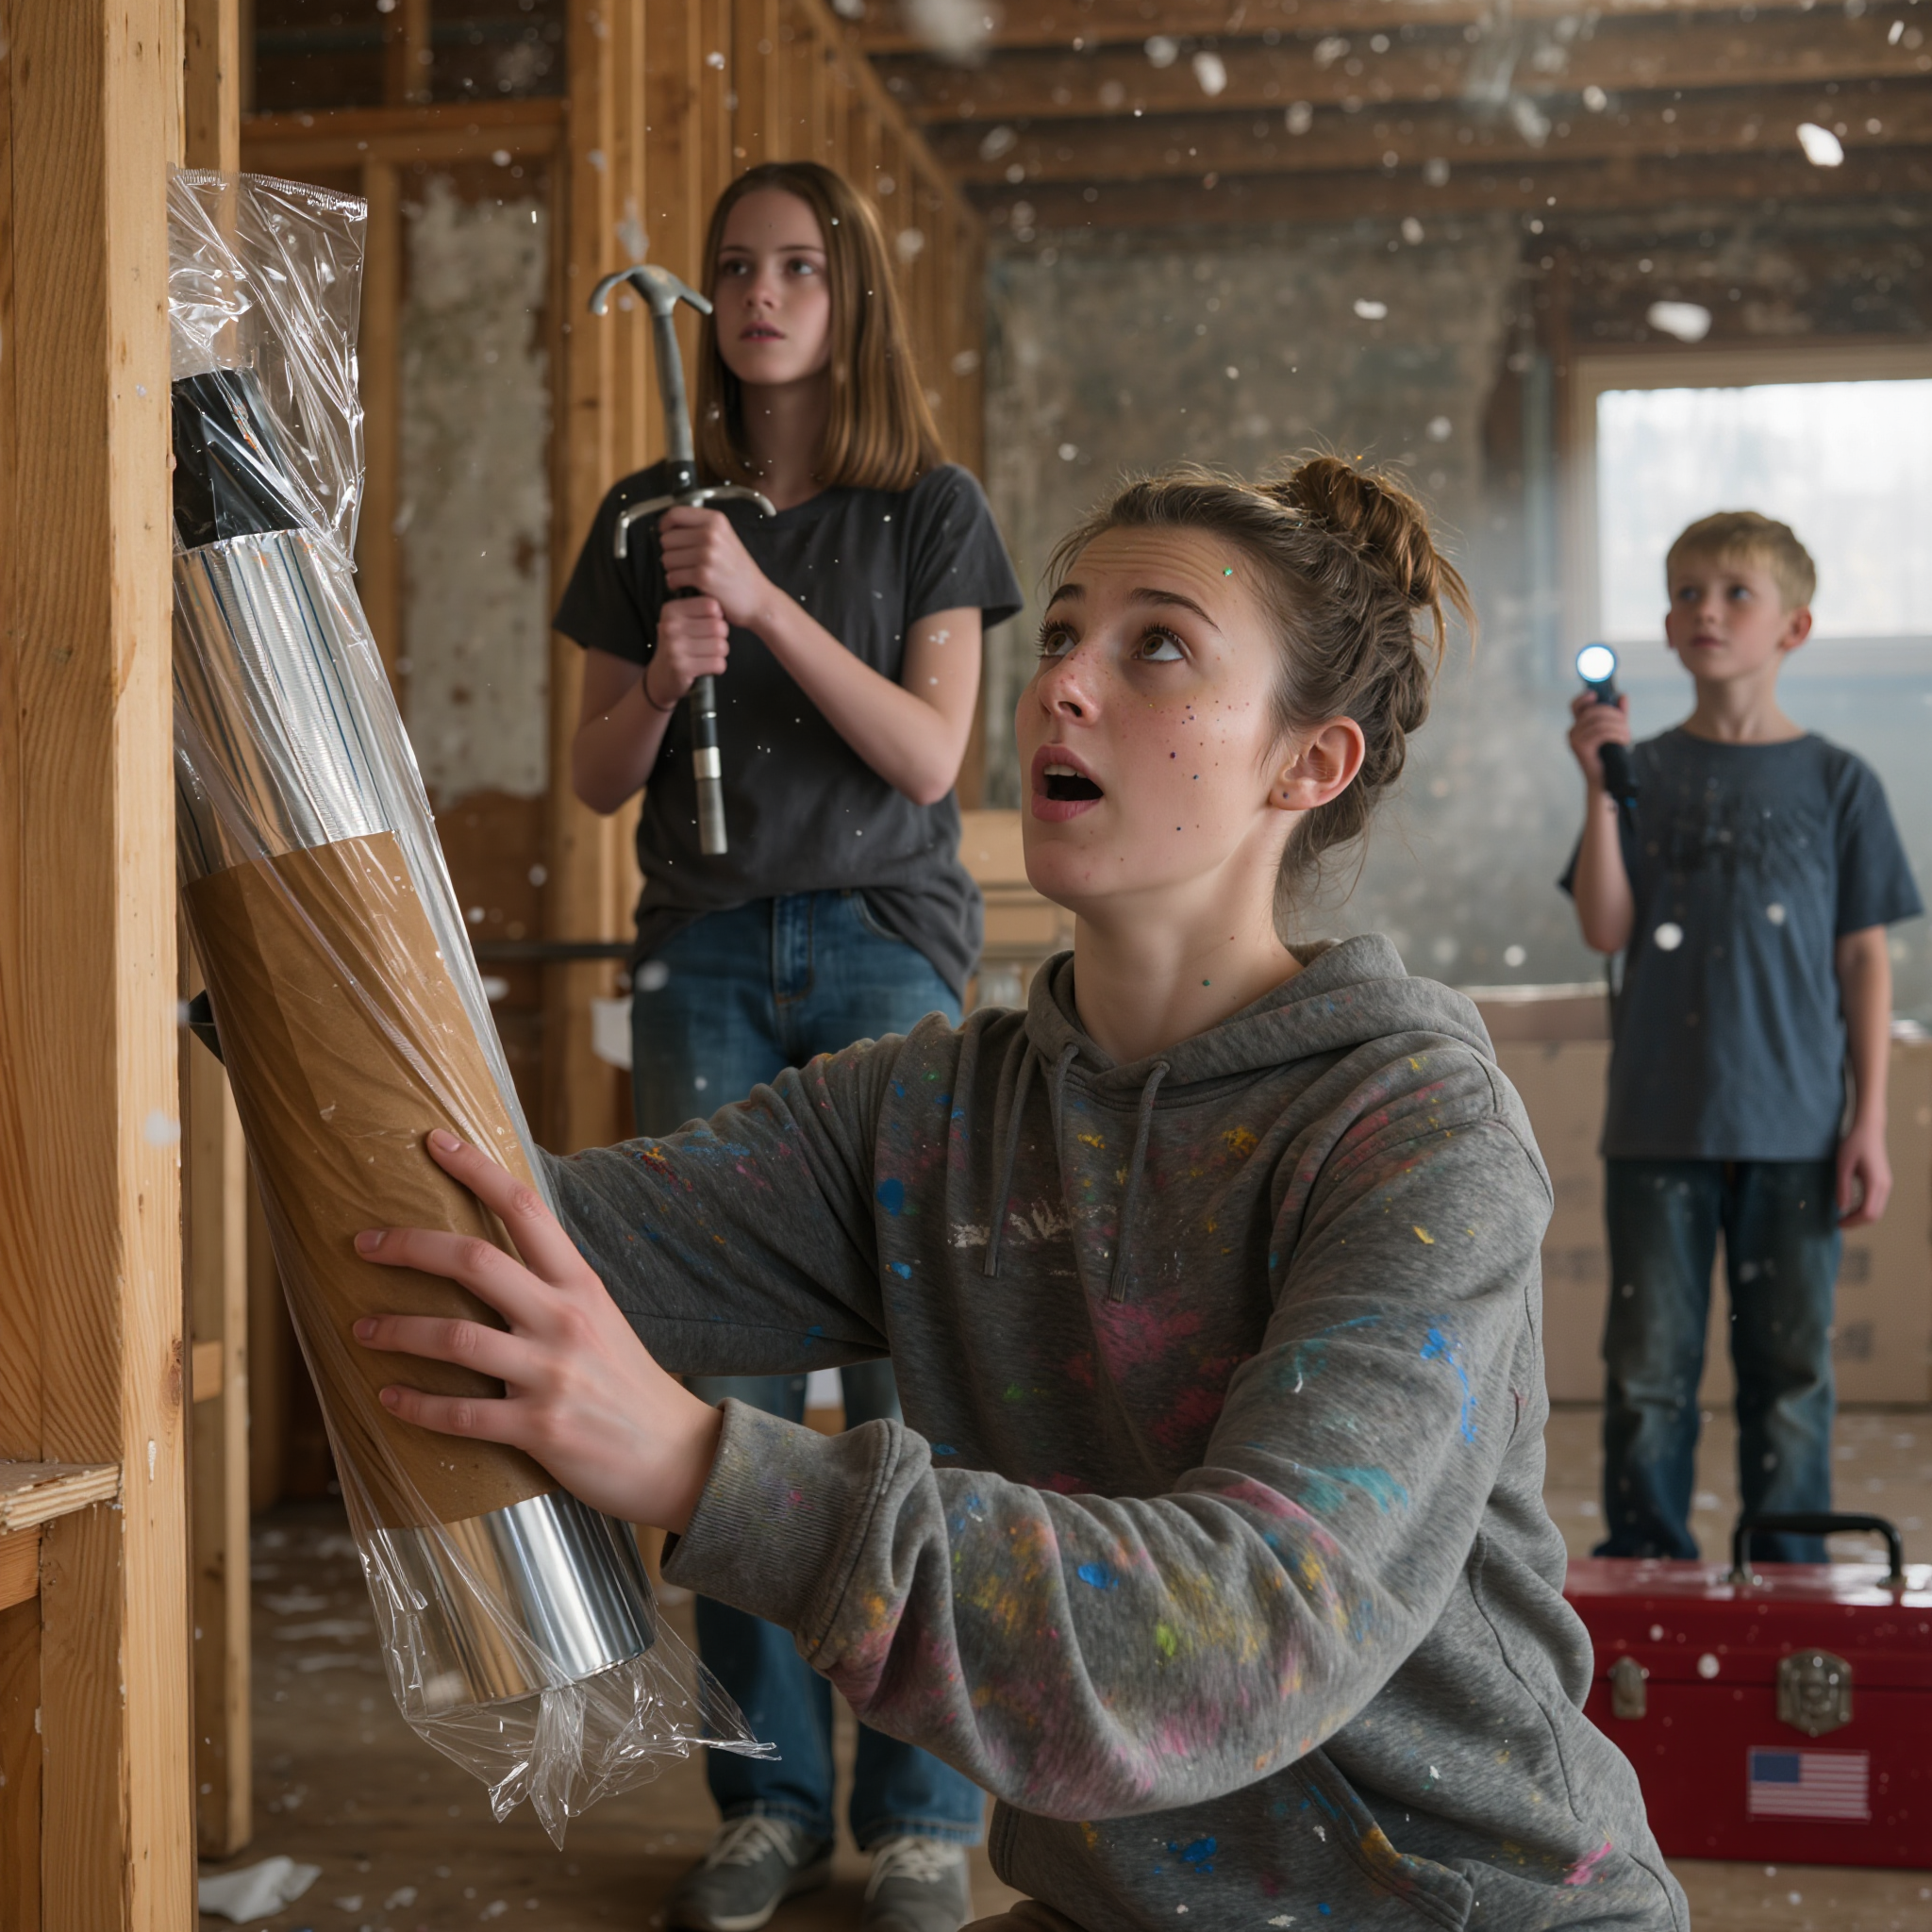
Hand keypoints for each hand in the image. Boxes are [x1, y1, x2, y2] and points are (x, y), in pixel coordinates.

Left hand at [351, 1130, 722, 1531]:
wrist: (679, 1456)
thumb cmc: (630, 1385)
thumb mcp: (602, 1318)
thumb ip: (553, 1289)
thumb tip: (493, 1260)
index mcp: (581, 1284)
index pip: (524, 1208)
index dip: (476, 1169)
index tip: (435, 1141)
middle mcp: (565, 1318)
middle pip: (474, 1261)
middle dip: (408, 1246)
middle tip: (363, 1242)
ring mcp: (552, 1373)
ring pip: (455, 1338)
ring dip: (397, 1329)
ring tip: (360, 1328)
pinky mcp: (540, 1428)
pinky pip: (461, 1414)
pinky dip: (416, 1405)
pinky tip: (388, 1397)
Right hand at [646, 597, 729, 707]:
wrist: (662, 676)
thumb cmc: (678, 645)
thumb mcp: (681, 621)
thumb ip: (699, 608)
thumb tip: (724, 604)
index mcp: (671, 610)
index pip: (711, 605)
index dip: (718, 617)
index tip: (709, 624)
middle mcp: (670, 626)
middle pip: (719, 626)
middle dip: (722, 637)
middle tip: (712, 642)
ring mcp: (675, 647)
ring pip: (721, 646)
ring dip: (721, 653)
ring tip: (710, 654)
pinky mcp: (682, 667)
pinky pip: (718, 663)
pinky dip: (719, 666)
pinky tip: (708, 666)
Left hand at [658, 505, 771, 628]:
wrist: (758, 598)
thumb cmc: (738, 571)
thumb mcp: (726, 538)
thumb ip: (701, 528)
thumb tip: (669, 526)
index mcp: (716, 521)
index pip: (675, 514)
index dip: (665, 525)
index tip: (667, 535)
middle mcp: (711, 534)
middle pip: (667, 538)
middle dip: (671, 553)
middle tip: (684, 563)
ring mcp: (707, 555)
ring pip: (667, 558)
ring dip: (673, 570)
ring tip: (687, 574)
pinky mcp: (703, 576)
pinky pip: (672, 577)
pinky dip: (675, 584)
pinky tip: (687, 585)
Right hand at [1568, 690, 1630, 792]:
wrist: (1605, 781)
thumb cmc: (1609, 758)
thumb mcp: (1616, 731)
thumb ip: (1619, 714)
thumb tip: (1622, 696)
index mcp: (1578, 726)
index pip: (1576, 706)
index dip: (1584, 697)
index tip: (1596, 694)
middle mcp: (1573, 731)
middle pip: (1594, 711)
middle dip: (1615, 715)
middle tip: (1627, 725)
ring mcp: (1575, 739)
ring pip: (1600, 722)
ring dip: (1619, 726)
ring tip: (1627, 736)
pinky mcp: (1581, 748)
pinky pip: (1601, 732)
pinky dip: (1616, 734)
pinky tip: (1623, 741)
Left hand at [1835, 1114, 1891, 1228]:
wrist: (1869, 1130)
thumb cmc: (1854, 1145)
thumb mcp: (1843, 1165)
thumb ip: (1842, 1187)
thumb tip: (1841, 1209)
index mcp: (1875, 1183)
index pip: (1867, 1213)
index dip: (1852, 1222)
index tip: (1837, 1223)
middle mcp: (1884, 1187)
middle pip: (1874, 1215)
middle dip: (1856, 1222)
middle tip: (1839, 1223)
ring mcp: (1886, 1185)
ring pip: (1876, 1210)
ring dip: (1860, 1216)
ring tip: (1842, 1216)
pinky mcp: (1883, 1182)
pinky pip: (1875, 1202)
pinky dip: (1863, 1209)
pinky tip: (1850, 1205)